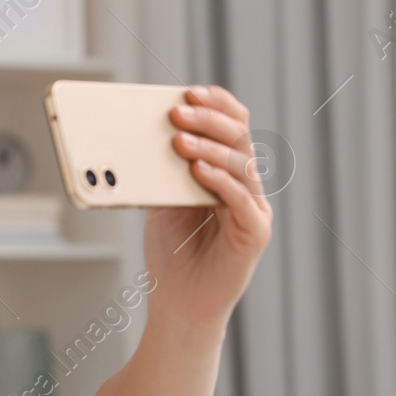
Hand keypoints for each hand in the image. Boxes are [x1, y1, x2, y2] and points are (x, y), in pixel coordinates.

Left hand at [147, 85, 273, 333]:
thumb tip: (140, 137)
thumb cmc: (173, 253)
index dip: (216, 107)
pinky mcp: (255, 234)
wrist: (179, 304)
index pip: (232, 127)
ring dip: (209, 149)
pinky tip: (198, 172)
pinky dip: (220, 182)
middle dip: (209, 121)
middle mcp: (246, 186)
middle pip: (239, 140)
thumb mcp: (161, 203)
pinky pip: (241, 201)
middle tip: (179, 111)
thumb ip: (160, 173)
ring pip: (241, 166)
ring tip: (179, 141)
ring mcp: (254, 209)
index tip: (189, 92)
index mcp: (227, 173)